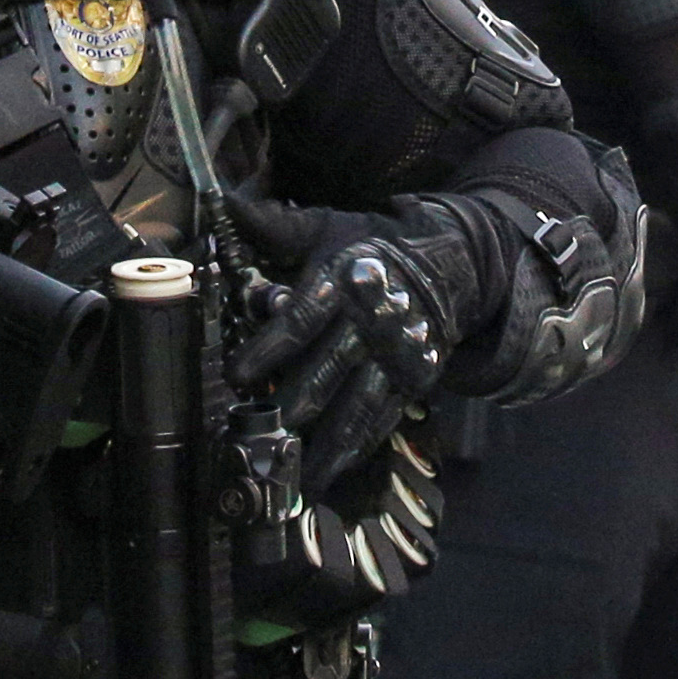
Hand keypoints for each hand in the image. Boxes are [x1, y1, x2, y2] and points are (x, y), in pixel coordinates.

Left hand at [231, 202, 463, 490]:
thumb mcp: (329, 226)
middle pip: (328, 370)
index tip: (237, 375)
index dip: (268, 349)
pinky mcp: (413, 380)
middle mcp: (370, 322)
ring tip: (295, 474)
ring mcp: (395, 355)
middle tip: (260, 433)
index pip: (300, 320)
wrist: (452, 263)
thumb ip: (275, 226)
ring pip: (358, 404)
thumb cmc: (374, 245)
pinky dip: (358, 448)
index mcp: (343, 282)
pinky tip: (332, 473)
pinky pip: (383, 418)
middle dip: (294, 404)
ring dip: (326, 443)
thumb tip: (225, 204)